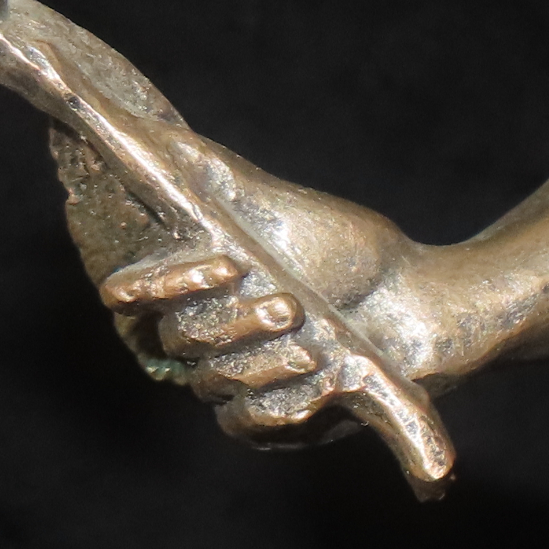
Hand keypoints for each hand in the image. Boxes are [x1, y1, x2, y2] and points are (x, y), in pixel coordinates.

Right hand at [54, 126, 467, 446]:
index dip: (160, 284)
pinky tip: (324, 381)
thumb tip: (143, 124)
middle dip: (235, 320)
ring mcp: (234, 383)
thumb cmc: (346, 252)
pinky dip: (282, 404)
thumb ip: (209, 172)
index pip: (131, 295)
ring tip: (314, 341)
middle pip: (180, 340)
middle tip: (290, 303)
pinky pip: (244, 423)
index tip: (222, 263)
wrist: (416, 305)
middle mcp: (205, 337)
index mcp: (194, 287)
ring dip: (266, 362)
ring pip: (213, 384)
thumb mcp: (279, 206)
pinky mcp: (269, 424)